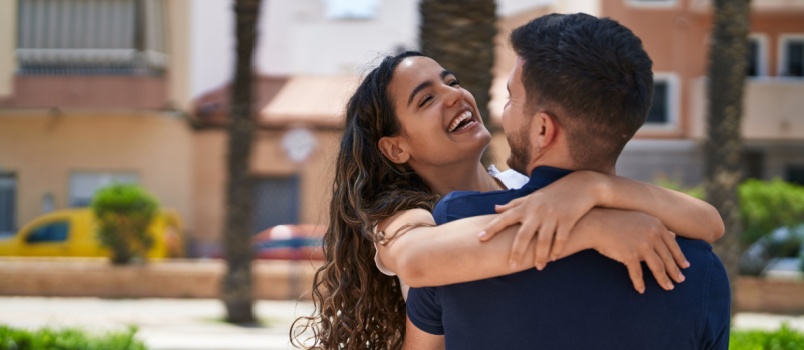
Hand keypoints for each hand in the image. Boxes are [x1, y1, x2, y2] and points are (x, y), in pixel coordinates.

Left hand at [478, 171, 599, 269]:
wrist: (580, 185)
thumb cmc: (552, 193)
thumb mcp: (531, 196)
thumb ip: (513, 204)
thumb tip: (495, 209)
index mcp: (525, 206)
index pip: (504, 218)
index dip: (491, 229)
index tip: (479, 239)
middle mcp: (536, 211)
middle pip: (523, 235)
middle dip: (516, 252)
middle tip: (511, 266)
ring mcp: (552, 216)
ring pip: (543, 241)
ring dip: (540, 256)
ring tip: (538, 267)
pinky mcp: (567, 220)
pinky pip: (560, 239)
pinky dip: (557, 250)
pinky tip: (553, 258)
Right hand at [592, 211, 689, 293]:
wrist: (595, 223)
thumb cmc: (616, 220)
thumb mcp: (640, 219)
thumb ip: (657, 228)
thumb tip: (674, 235)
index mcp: (656, 225)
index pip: (673, 245)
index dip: (680, 257)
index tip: (685, 267)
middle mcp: (652, 235)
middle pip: (667, 258)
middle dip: (675, 271)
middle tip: (680, 280)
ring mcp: (641, 245)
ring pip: (657, 267)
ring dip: (664, 280)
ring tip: (668, 287)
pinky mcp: (629, 255)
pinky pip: (637, 273)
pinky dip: (639, 283)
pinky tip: (641, 290)